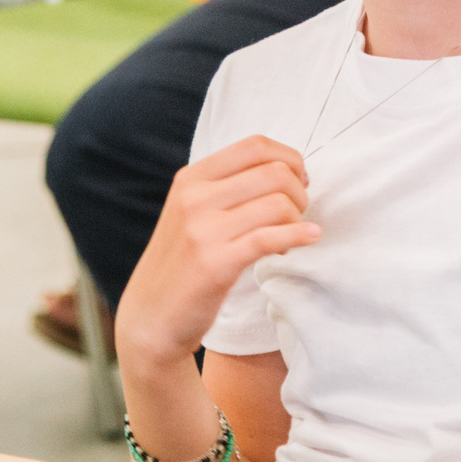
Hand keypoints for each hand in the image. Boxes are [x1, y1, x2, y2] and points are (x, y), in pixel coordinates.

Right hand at [115, 137, 318, 369]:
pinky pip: (271, 237)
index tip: (299, 181)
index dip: (290, 159)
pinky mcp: (215, 264)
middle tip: (297, 214)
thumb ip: (228, 187)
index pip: (255, 146)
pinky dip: (299, 236)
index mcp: (191, 178)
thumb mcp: (193, 212)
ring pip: (278, 203)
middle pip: (274, 172)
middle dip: (300, 191)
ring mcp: (203, 230)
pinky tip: (310, 239)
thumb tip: (287, 171)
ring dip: (299, 218)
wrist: (150, 315)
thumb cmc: (182, 263)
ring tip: (292, 235)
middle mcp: (194, 198)